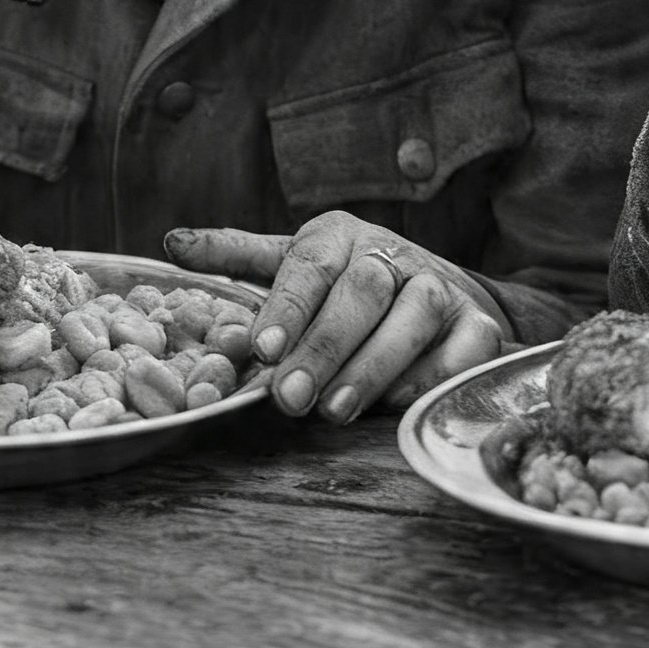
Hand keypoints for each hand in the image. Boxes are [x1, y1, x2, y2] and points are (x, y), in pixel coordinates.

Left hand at [164, 214, 509, 421]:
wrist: (436, 289)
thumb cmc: (344, 284)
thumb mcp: (289, 263)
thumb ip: (235, 258)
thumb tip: (172, 243)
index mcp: (339, 236)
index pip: (309, 264)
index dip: (286, 306)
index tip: (261, 348)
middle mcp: (392, 253)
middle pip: (360, 293)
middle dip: (323, 347)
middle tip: (290, 397)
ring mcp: (440, 287)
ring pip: (411, 318)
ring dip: (371, 366)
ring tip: (334, 411)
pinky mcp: (476, 325)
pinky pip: (458, 350)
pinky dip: (427, 377)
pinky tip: (394, 404)